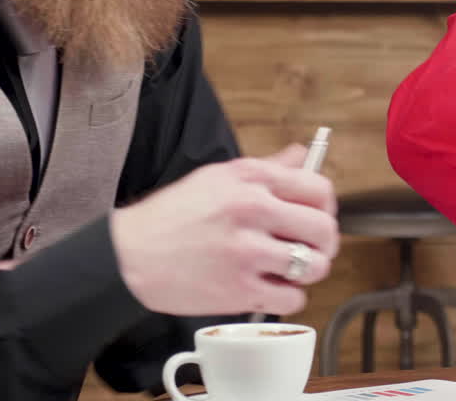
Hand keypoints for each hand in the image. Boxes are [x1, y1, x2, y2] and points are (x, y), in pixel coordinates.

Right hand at [110, 145, 339, 317]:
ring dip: (309, 271)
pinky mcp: (239, 290)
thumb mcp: (219, 176)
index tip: (319, 216)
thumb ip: (268, 167)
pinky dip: (290, 298)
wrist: (129, 254)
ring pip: (313, 266)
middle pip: (323, 229)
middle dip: (324, 242)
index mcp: (252, 179)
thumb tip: (302, 156)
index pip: (319, 190)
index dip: (326, 207)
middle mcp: (253, 211)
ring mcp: (247, 253)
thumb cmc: (172, 215)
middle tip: (312, 248)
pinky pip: (292, 299)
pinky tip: (274, 289)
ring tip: (292, 269)